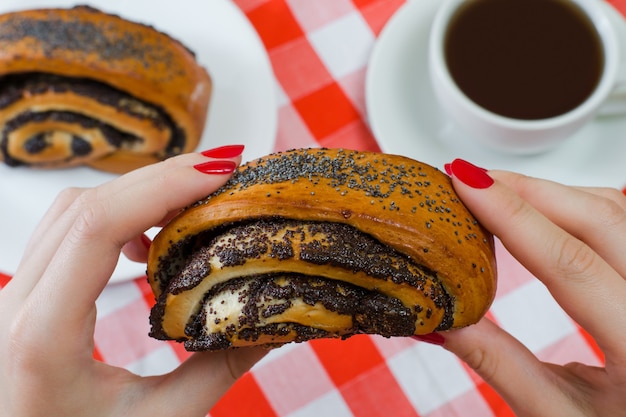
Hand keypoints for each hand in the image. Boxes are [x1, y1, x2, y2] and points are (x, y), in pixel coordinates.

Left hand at [0, 147, 266, 416]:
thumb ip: (220, 369)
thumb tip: (277, 320)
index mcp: (42, 335)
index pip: (96, 227)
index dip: (161, 187)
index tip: (220, 173)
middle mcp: (18, 304)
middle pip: (86, 205)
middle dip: (160, 179)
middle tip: (224, 173)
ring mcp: (16, 296)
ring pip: (73, 209)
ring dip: (138, 193)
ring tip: (196, 197)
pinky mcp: (29, 295)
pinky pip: (69, 230)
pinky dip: (116, 214)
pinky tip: (152, 236)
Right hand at [441, 159, 625, 416]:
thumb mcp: (559, 415)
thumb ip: (497, 364)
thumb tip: (440, 321)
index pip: (570, 262)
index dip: (511, 215)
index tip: (464, 182)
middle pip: (598, 217)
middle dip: (527, 189)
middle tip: (469, 180)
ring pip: (616, 208)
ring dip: (552, 193)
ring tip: (497, 194)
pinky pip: (624, 219)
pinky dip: (578, 205)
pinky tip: (544, 210)